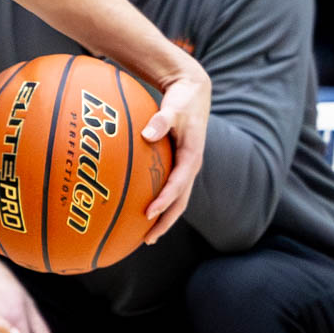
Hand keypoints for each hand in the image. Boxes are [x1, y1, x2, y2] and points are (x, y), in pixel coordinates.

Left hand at [141, 63, 210, 242]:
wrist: (193, 92)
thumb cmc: (182, 99)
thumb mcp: (174, 107)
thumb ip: (162, 120)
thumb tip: (147, 134)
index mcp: (192, 157)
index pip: (178, 185)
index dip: (164, 201)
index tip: (148, 214)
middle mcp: (190, 167)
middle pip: (180, 202)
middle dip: (165, 222)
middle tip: (147, 240)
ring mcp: (185, 168)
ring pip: (176, 200)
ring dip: (163, 218)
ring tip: (144, 236)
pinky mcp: (178, 165)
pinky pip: (169, 189)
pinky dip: (158, 202)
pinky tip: (140, 210)